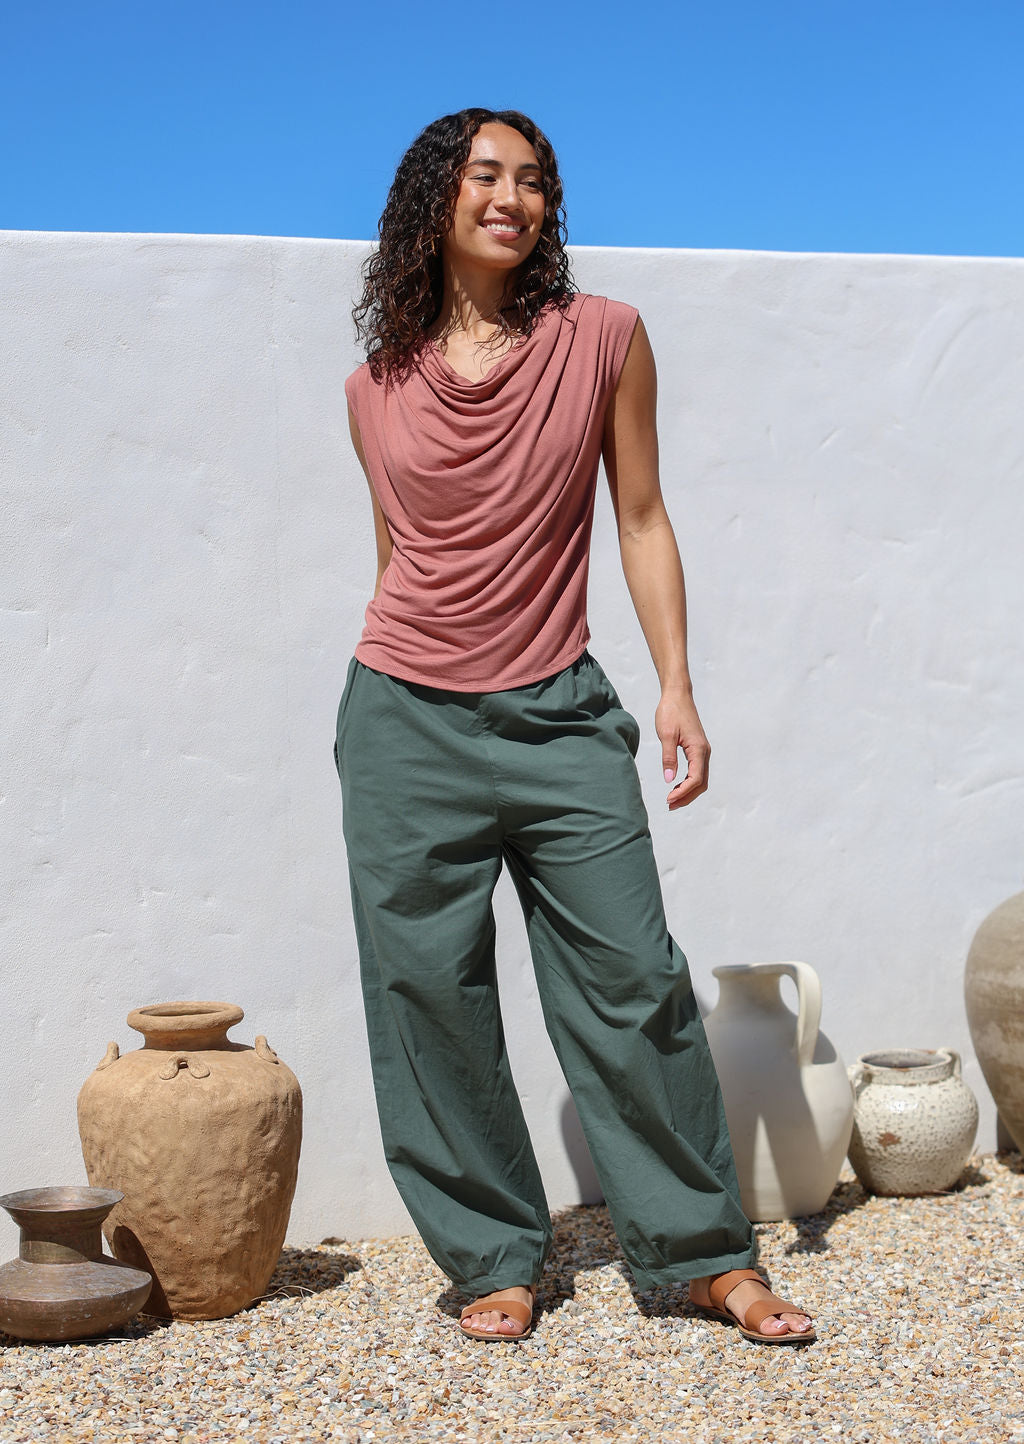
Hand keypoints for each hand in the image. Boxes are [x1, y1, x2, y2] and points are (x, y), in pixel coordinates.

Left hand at [656, 688, 709, 809]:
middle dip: (687, 797)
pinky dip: (688, 782)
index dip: (683, 792)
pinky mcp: (698, 749)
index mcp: (699, 749)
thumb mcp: (666, 735)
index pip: (695, 779)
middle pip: (701, 783)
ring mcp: (702, 750)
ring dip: (688, 791)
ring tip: (672, 800)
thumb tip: (669, 780)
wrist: (677, 695)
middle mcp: (704, 752)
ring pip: (700, 779)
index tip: (669, 799)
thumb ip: (668, 758)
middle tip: (670, 805)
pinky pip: (697, 771)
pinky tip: (676, 785)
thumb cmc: (671, 711)